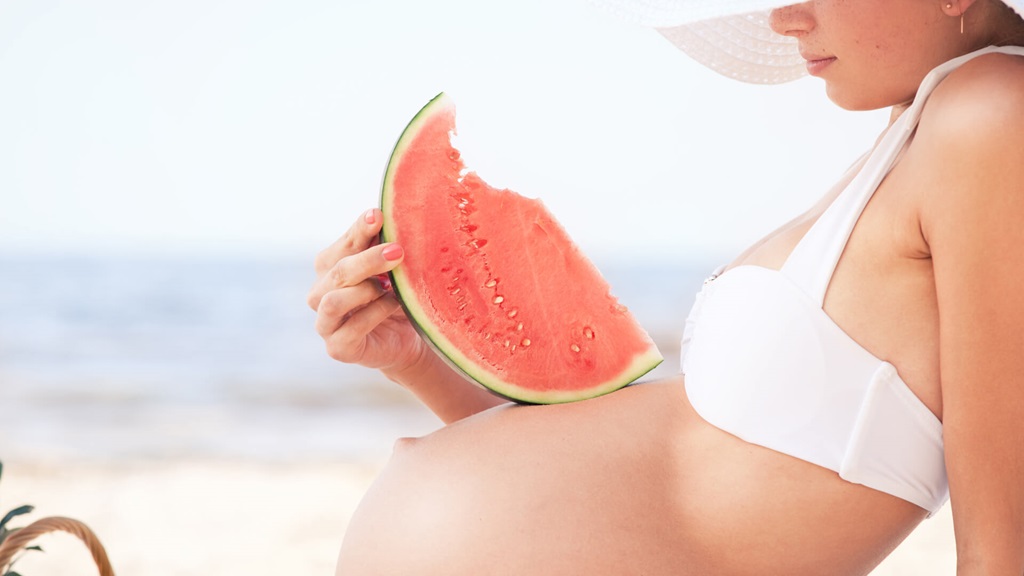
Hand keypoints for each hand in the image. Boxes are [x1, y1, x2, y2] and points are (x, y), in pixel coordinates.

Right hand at [307, 208, 427, 374]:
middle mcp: (321, 294)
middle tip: (398, 251)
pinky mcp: (338, 348)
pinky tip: (394, 305)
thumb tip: (382, 214)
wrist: (409, 341)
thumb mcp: (391, 270)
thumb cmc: (396, 299)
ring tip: (393, 288)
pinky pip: (351, 328)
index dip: (358, 231)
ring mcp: (326, 324)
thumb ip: (382, 246)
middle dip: (368, 259)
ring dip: (366, 290)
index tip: (378, 216)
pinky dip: (375, 313)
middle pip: (337, 271)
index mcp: (330, 269)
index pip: (341, 246)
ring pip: (333, 301)